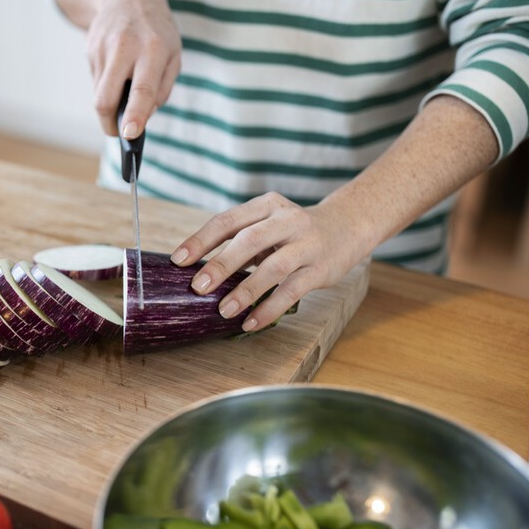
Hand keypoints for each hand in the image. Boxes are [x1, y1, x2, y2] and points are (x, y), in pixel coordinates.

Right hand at [57, 0, 180, 137]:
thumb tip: (143, 117)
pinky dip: (106, 84)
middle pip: (105, 98)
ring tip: (123, 87)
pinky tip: (117, 70)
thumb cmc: (157, 33)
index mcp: (153, 50)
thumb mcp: (174, 56)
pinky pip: (97, 80)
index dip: (135, 115)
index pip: (142, 89)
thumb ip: (162, 89)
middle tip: (117, 132)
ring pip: (99, 93)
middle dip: (108, 123)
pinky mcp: (89, 49)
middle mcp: (125, 48)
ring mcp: (103, 48)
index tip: (130, 135)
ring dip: (110, 102)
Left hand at [169, 192, 370, 330]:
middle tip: (198, 287)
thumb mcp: (268, 224)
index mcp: (266, 206)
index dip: (201, 240)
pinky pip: (292, 291)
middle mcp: (287, 220)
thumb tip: (198, 271)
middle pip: (248, 240)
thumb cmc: (294, 231)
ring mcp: (306, 244)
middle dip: (220, 264)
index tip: (178, 260)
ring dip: (245, 290)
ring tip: (223, 310)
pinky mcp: (321, 269)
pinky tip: (250, 322)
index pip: (227, 220)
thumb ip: (239, 241)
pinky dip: (269, 308)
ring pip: (272, 267)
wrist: (349, 225)